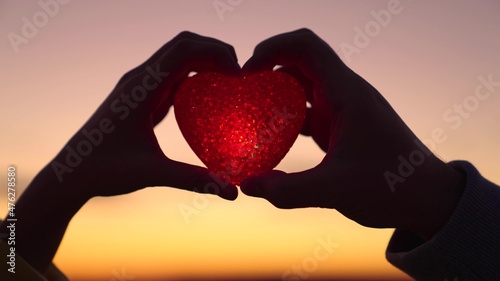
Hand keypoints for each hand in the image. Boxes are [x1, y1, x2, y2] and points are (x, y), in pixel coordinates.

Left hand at [50, 31, 238, 200]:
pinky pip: (172, 76)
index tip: (239, 74)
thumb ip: (193, 180)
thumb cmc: (104, 171)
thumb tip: (233, 193)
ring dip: (205, 60)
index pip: (183, 50)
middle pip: (183, 45)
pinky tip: (208, 96)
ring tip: (231, 80)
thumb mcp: (151, 174)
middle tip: (241, 73)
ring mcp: (139, 86)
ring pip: (177, 57)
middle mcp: (139, 79)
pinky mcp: (141, 97)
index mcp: (141, 87)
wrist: (71, 172)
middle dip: (215, 50)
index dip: (216, 52)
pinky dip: (194, 76)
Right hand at [241, 29, 464, 239]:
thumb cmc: (394, 187)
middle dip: (266, 72)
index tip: (246, 71)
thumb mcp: (338, 190)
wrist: (428, 198)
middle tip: (239, 94)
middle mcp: (344, 94)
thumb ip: (289, 191)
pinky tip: (271, 138)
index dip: (272, 48)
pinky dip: (286, 118)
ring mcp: (343, 110)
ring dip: (274, 96)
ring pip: (302, 88)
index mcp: (347, 94)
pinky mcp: (341, 128)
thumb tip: (248, 186)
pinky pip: (307, 112)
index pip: (306, 46)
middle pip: (298, 64)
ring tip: (249, 115)